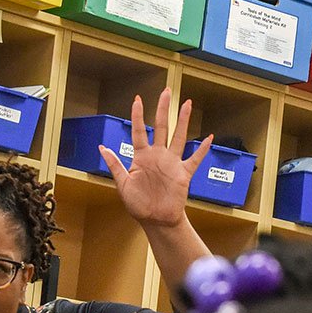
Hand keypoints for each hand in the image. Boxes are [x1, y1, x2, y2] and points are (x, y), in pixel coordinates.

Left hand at [102, 90, 208, 229]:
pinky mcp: (184, 174)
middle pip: (161, 127)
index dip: (138, 116)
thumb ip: (115, 165)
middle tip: (166, 92)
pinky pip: (194, 159)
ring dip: (183, 121)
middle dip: (163, 109)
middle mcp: (158, 156)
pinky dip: (201, 149)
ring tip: (187, 104)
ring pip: (178, 137)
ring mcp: (172, 163)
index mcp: (142, 157)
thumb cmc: (138, 205)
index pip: (139, 131)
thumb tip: (103, 147)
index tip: (137, 100)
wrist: (156, 220)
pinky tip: (208, 138)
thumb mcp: (122, 185)